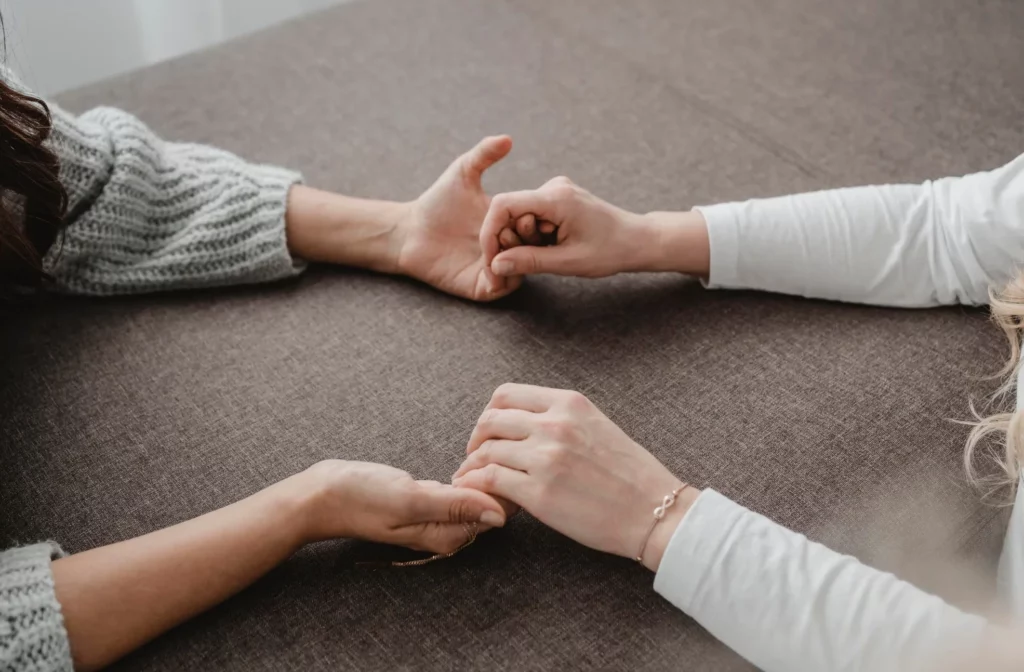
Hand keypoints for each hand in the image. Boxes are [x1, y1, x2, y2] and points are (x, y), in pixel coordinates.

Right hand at [292, 460, 508, 553]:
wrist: (322, 494)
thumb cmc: (360, 498)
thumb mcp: (410, 499)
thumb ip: (455, 507)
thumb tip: (500, 514)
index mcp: (448, 536)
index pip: (497, 514)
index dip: (506, 485)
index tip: (502, 459)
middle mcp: (446, 530)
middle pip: (490, 505)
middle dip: (499, 478)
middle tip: (494, 446)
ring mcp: (436, 514)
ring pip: (475, 495)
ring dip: (484, 473)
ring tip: (482, 447)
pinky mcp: (426, 499)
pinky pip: (458, 489)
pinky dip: (467, 474)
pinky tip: (466, 458)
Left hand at [395, 135, 523, 300]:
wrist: (410, 231)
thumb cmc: (437, 202)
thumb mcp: (463, 172)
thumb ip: (484, 154)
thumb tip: (507, 138)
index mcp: (507, 223)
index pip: (532, 226)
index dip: (532, 220)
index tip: (524, 213)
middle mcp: (504, 247)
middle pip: (531, 250)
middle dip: (525, 241)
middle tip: (509, 231)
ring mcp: (493, 268)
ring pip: (519, 271)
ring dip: (513, 260)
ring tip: (497, 246)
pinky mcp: (480, 286)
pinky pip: (501, 288)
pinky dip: (501, 279)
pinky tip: (490, 265)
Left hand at [451, 384, 699, 570]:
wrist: (655, 511)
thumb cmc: (631, 475)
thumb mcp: (597, 425)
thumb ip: (562, 418)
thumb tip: (525, 423)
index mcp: (569, 404)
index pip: (507, 395)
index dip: (490, 414)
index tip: (489, 432)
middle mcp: (554, 425)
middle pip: (490, 421)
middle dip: (476, 440)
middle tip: (475, 457)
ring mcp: (545, 458)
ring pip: (486, 452)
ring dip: (472, 467)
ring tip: (473, 480)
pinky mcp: (538, 493)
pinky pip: (489, 481)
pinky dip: (477, 486)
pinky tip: (480, 495)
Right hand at [479, 176, 650, 279]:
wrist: (637, 240)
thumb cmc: (609, 251)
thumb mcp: (567, 262)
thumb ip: (528, 262)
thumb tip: (496, 265)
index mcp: (556, 197)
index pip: (504, 204)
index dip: (491, 231)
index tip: (491, 257)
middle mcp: (554, 186)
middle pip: (511, 211)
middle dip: (513, 239)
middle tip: (534, 259)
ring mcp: (556, 189)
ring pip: (521, 215)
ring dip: (527, 238)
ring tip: (554, 252)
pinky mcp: (558, 197)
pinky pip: (533, 215)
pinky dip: (536, 234)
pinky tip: (556, 244)